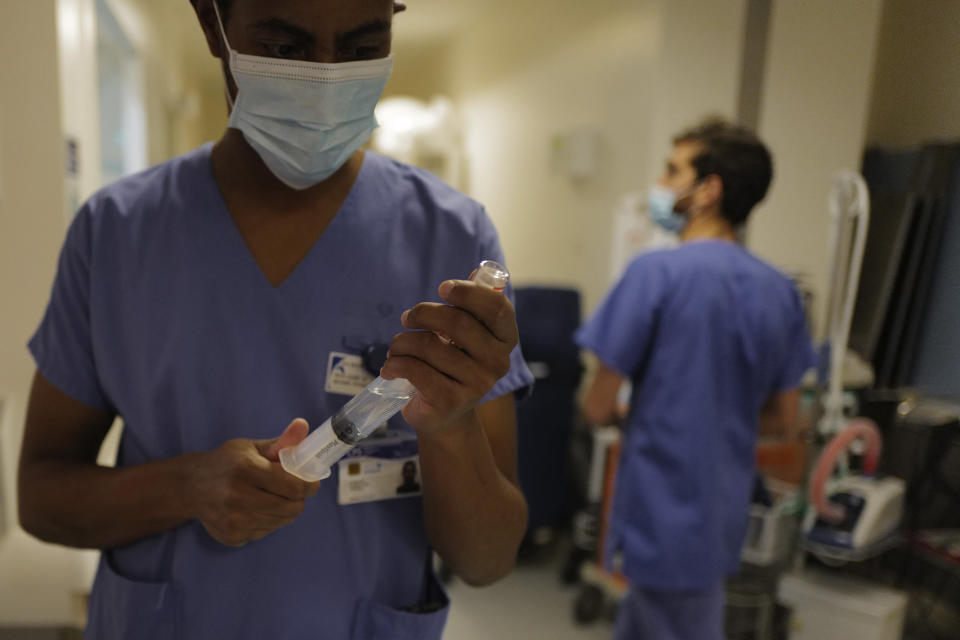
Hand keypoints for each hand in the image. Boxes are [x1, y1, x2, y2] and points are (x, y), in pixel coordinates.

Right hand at [189, 419, 320, 546]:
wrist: (191, 486)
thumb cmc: (228, 462)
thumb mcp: (251, 447)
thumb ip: (281, 442)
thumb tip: (303, 425)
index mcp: (245, 469)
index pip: (293, 486)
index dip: (309, 486)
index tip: (312, 482)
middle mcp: (237, 496)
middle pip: (291, 508)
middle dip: (299, 499)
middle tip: (293, 490)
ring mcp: (233, 520)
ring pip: (281, 521)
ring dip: (284, 510)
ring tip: (271, 497)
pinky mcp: (231, 536)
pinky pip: (266, 532)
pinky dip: (268, 522)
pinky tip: (254, 509)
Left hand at [380, 278, 518, 431]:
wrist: (445, 414)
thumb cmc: (454, 364)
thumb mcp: (467, 335)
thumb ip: (472, 306)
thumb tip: (476, 272)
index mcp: (505, 339)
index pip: (497, 308)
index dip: (468, 293)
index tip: (442, 288)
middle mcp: (497, 362)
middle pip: (456, 323)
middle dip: (423, 314)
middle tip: (407, 317)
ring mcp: (477, 384)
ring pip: (430, 346)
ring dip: (402, 342)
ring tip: (395, 347)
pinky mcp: (450, 401)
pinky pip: (416, 370)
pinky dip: (396, 363)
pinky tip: (390, 366)